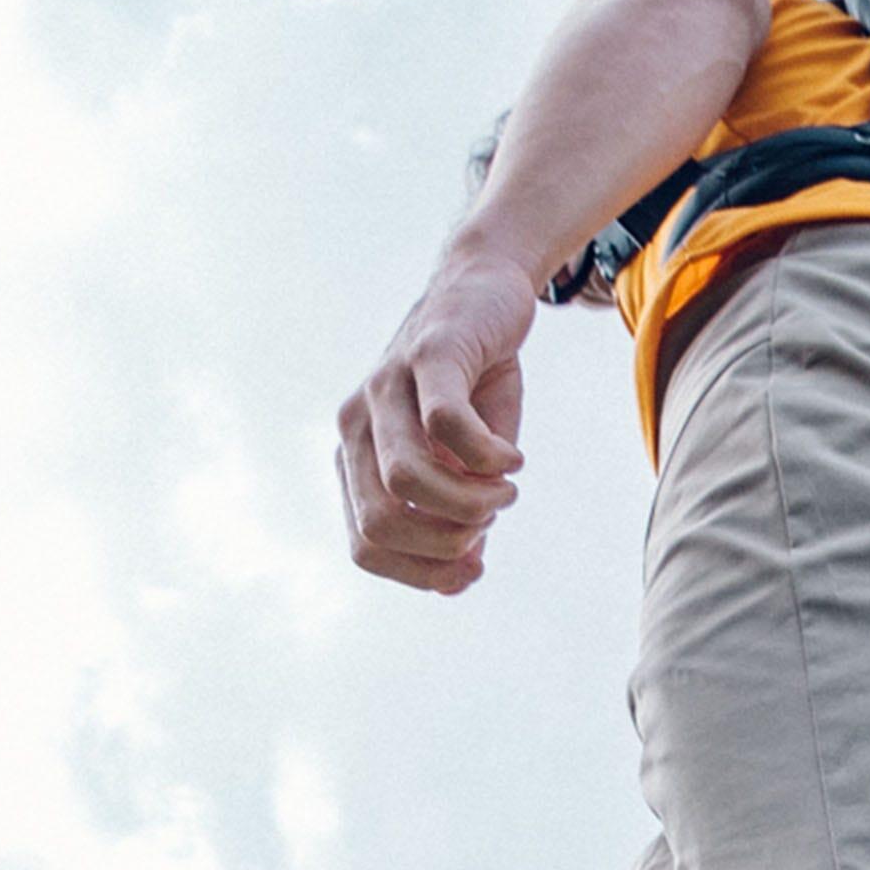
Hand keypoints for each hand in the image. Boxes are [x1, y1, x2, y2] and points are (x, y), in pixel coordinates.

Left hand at [336, 248, 533, 594]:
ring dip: (469, 504)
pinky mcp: (426, 355)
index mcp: (357, 458)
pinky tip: (513, 457)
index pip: (366, 547)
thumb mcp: (466, 463)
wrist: (485, 294)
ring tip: (505, 489)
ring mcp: (384, 387)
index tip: (474, 566)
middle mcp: (356, 424)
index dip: (422, 572)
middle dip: (445, 542)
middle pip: (381, 522)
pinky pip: (447, 426)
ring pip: (407, 480)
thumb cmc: (473, 385)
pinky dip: (488, 457)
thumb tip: (461, 575)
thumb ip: (458, 515)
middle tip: (490, 520)